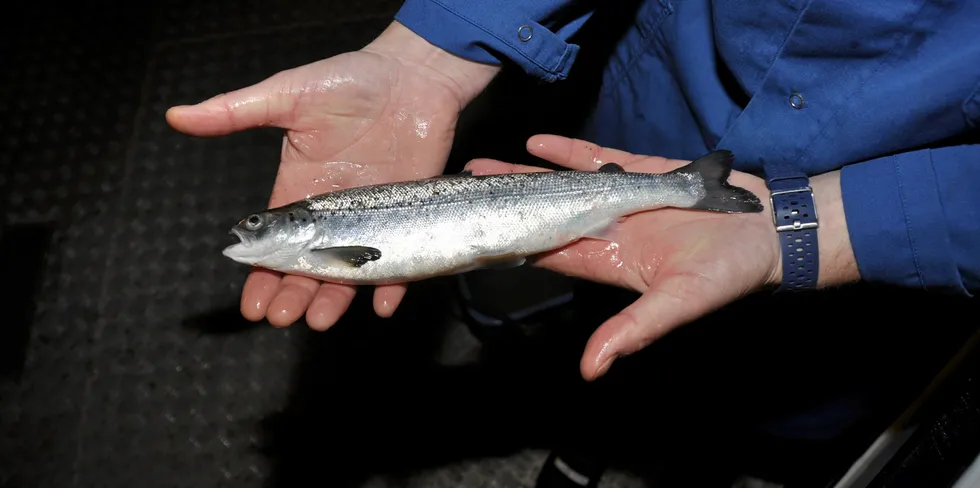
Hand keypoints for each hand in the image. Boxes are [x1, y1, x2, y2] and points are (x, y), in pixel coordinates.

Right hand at [166, 22, 498, 329]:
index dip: (261, 275)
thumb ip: (236, 111)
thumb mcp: (289, 93)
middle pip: (309, 267)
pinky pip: (402, 259)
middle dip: (292, 294)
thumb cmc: (352, 80)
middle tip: (282, 317)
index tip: (251, 305)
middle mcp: (334, 213)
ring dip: (333, 298)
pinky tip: (381, 303)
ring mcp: (372, 219)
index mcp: (300, 191)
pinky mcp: (408, 217)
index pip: (277, 244)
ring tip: (319, 319)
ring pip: (350, 272)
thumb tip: (177, 116)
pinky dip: (394, 283)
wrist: (414, 76)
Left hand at [466, 135, 859, 379]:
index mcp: (608, 261)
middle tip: (465, 186)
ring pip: (563, 184)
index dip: (512, 245)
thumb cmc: (730, 272)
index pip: (549, 254)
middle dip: (506, 202)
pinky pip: (596, 158)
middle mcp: (607, 230)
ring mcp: (620, 198)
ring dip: (525, 174)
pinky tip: (536, 144)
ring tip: (484, 164)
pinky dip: (566, 151)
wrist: (769, 229)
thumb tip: (592, 368)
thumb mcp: (679, 305)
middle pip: (544, 214)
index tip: (475, 235)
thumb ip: (633, 330)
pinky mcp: (641, 172)